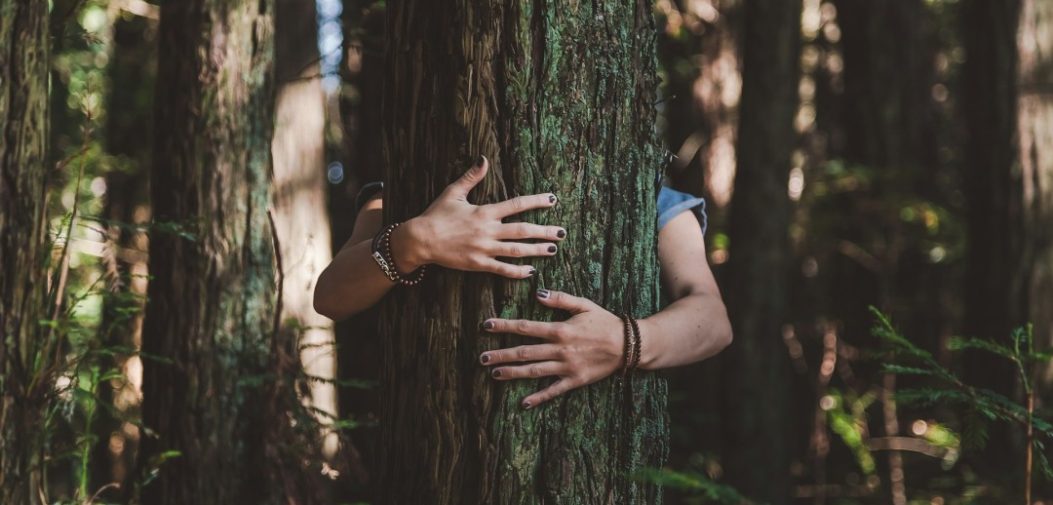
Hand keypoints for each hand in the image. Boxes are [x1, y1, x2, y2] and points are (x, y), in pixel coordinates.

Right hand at [391, 155, 565, 278]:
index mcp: (484, 212)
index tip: (552, 200)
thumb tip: (484, 159)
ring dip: (536, 250)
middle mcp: (488, 231)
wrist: (420, 240)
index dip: (536, 202)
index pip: (516, 205)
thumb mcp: (453, 192)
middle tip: (562, 232)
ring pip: (516, 251)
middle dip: (544, 231)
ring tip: (552, 250)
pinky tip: (530, 271)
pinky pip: (502, 269)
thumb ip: (472, 177)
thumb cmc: (436, 215)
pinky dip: (517, 271)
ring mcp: (484, 249)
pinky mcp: (478, 264)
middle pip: (522, 230)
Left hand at [479, 289, 623, 408]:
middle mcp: (560, 350)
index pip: (526, 327)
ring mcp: (567, 367)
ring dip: (513, 373)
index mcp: (560, 330)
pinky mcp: (575, 380)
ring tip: (494, 374)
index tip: (487, 326)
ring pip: (534, 371)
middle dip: (501, 354)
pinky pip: (553, 390)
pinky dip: (538, 397)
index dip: (505, 326)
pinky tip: (523, 402)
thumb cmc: (605, 322)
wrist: (629, 345)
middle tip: (482, 357)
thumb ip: (560, 299)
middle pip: (524, 352)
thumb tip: (538, 294)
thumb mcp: (584, 305)